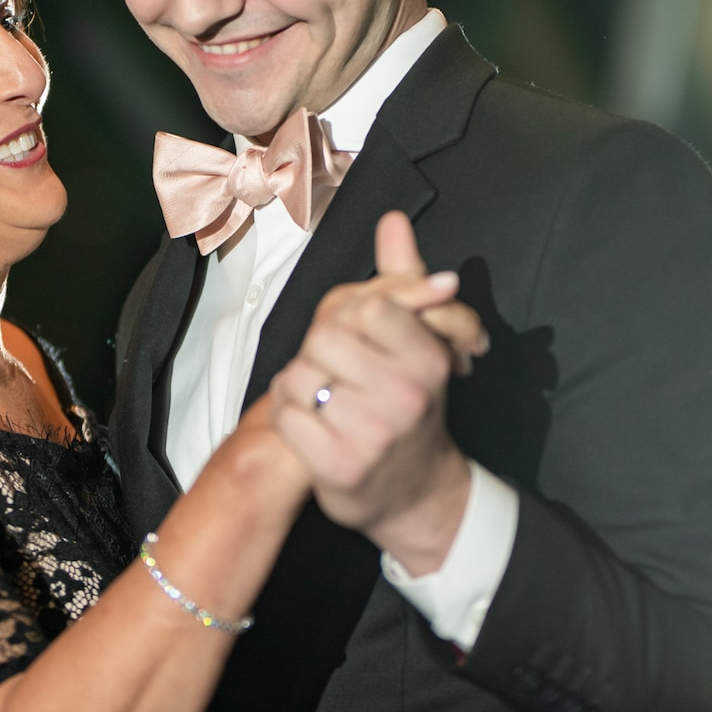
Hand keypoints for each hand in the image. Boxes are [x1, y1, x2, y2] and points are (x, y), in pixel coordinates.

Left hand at [269, 213, 487, 573]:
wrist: (414, 490)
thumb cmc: (411, 408)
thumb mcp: (419, 345)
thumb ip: (402, 280)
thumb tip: (393, 220)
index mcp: (428, 360)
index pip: (368, 308)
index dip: (351, 318)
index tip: (362, 338)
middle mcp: (405, 397)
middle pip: (324, 338)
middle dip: (320, 352)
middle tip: (339, 372)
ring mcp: (371, 434)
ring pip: (297, 377)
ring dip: (301, 387)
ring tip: (325, 401)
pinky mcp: (338, 466)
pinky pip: (284, 416)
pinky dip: (288, 416)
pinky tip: (311, 425)